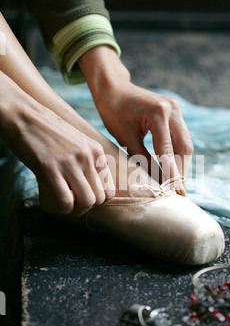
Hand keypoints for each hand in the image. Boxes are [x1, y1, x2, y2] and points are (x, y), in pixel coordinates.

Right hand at [0, 71, 114, 216]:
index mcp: (95, 150)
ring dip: (76, 210)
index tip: (85, 198)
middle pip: (100, 198)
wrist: (22, 114)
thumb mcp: (77, 141)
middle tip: (75, 204)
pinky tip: (57, 202)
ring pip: (87, 201)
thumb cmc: (47, 130)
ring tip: (67, 205)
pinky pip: (65, 200)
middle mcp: (87, 156)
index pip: (110, 189)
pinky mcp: (50, 168)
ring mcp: (70, 162)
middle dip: (88, 207)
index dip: (98, 200)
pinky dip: (63, 208)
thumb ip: (87, 160)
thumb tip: (92, 184)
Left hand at [78, 46, 193, 191]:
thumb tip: (156, 181)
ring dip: (182, 163)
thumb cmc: (114, 111)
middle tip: (179, 192)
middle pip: (185, 147)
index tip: (175, 192)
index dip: (172, 173)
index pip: (168, 150)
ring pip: (185, 143)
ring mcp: (176, 108)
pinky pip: (181, 136)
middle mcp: (172, 109)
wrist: (113, 87)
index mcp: (158, 113)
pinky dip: (178, 153)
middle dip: (182, 170)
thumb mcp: (125, 137)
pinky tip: (174, 168)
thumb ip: (142, 158)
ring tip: (177, 184)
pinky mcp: (176, 111)